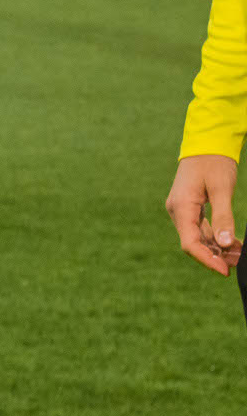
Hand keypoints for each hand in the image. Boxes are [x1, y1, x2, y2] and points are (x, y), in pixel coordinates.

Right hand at [166, 153, 239, 275]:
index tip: (225, 270)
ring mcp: (181, 210)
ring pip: (196, 238)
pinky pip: (199, 229)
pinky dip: (214, 238)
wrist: (206, 144)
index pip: (190, 243)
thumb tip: (225, 244)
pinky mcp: (188, 208)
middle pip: (192, 243)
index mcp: (181, 206)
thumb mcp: (221, 189)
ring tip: (238, 254)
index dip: (207, 259)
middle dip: (214, 256)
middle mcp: (177, 211)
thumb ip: (223, 217)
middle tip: (237, 263)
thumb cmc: (214, 163)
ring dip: (216, 249)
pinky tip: (231, 243)